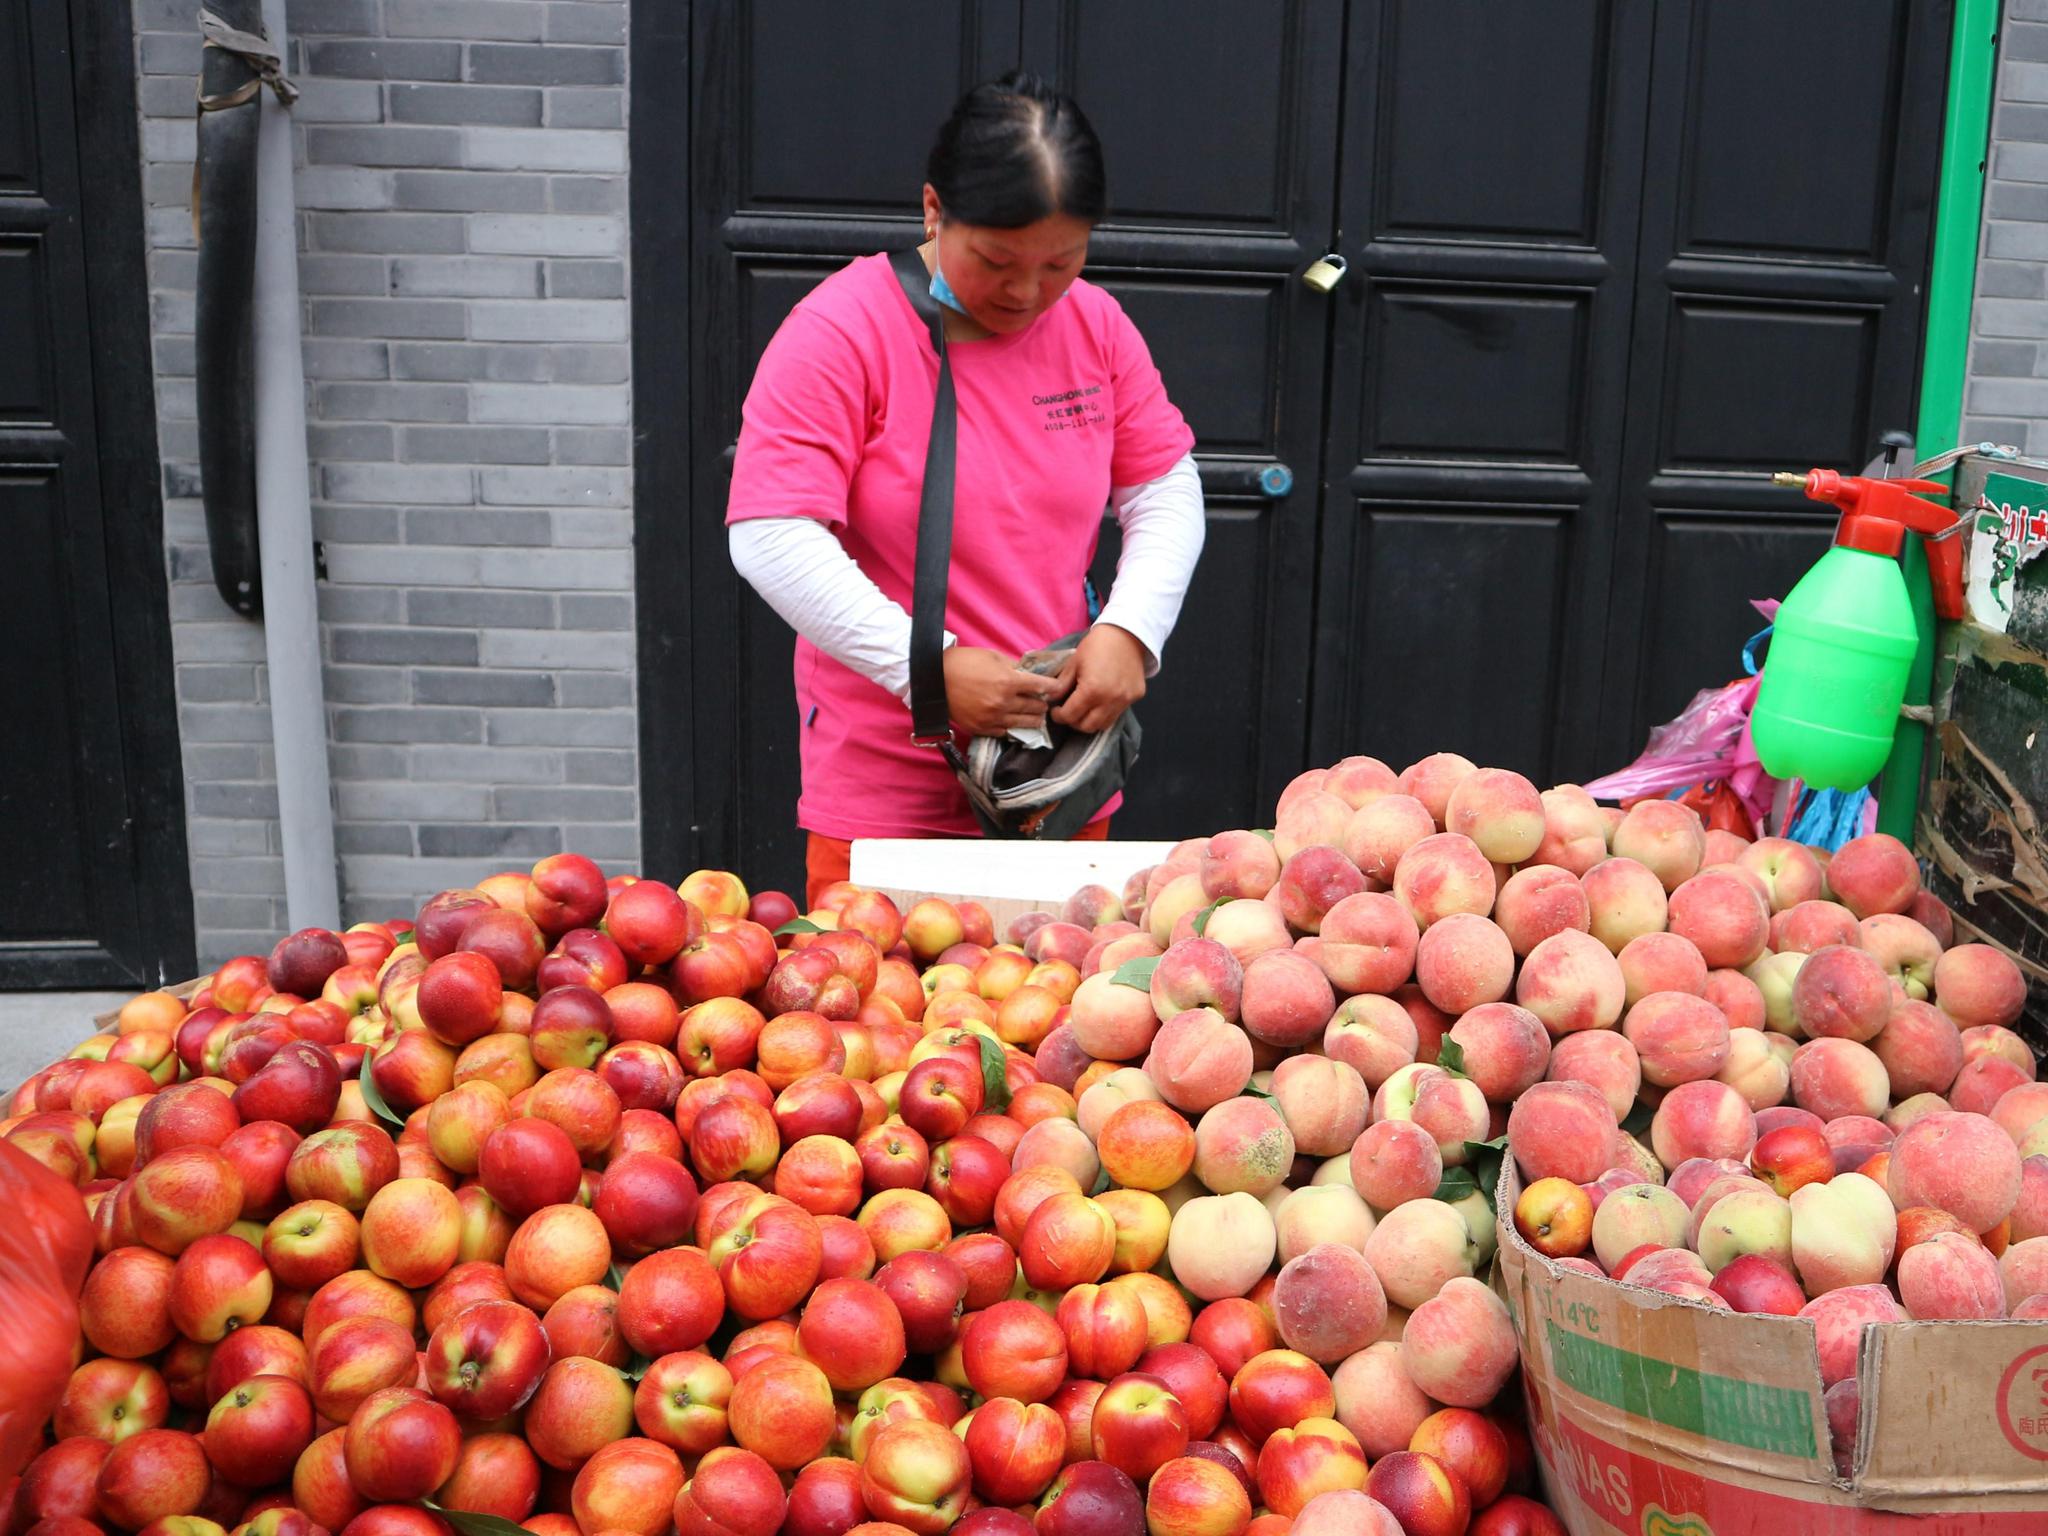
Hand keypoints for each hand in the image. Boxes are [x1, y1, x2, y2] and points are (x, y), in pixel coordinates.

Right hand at [943, 646, 1060, 736]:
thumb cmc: (963, 662)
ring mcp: (993, 718)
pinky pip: (1006, 732)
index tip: (1058, 688)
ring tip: (1035, 714)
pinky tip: (1014, 721)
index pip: (1042, 687)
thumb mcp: (992, 656)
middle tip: (1044, 701)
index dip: (1054, 688)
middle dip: (1043, 703)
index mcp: (1009, 681)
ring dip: (1033, 718)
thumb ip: (1014, 666)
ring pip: (1025, 724)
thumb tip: (1029, 673)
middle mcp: (1004, 702)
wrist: (934, 678)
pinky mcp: (982, 729)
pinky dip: (1013, 726)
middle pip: (1036, 708)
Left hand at [1051, 624, 1147, 733]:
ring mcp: (1125, 700)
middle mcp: (1110, 700)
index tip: (1056, 711)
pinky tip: (1100, 701)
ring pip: (1103, 725)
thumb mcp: (1074, 663)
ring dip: (1090, 721)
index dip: (1059, 716)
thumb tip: (1051, 699)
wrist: (1126, 633)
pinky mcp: (1135, 697)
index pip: (1070, 716)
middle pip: (1087, 726)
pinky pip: (1117, 713)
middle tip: (1068, 712)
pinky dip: (1106, 712)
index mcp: (1092, 690)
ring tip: (1084, 709)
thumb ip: (1062, 685)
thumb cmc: (1097, 644)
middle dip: (1073, 722)